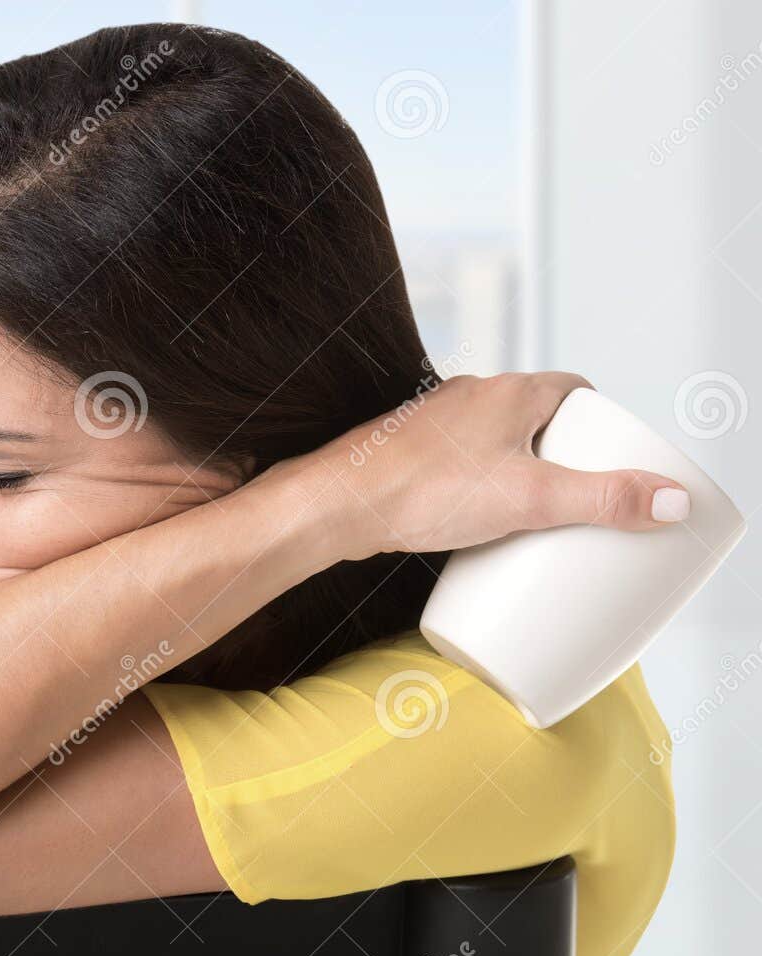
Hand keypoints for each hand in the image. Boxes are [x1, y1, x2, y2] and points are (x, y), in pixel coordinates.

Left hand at [303, 372, 689, 560]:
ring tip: (536, 514)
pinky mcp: (407, 453)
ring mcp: (434, 423)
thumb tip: (670, 499)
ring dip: (519, 470)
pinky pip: (460, 462)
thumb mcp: (529, 500)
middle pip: (538, 416)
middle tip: (583, 496)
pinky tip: (478, 517)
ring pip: (495, 441)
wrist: (333, 505)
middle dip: (564, 452)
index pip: (575, 389)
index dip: (601, 422)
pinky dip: (479, 484)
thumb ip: (601, 499)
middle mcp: (470, 397)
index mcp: (509, 392)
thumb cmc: (421, 492)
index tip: (616, 458)